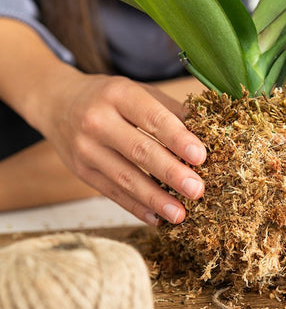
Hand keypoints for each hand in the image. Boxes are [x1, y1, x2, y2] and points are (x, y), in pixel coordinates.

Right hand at [40, 69, 205, 225]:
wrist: (56, 102)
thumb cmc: (108, 97)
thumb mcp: (136, 90)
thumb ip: (169, 110)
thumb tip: (206, 131)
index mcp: (118, 94)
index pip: (152, 118)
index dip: (178, 138)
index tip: (201, 157)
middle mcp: (98, 121)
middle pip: (139, 151)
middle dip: (171, 173)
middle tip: (197, 190)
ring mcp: (86, 149)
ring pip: (125, 178)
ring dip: (155, 199)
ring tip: (180, 214)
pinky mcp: (82, 171)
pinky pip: (111, 192)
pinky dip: (135, 207)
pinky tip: (156, 218)